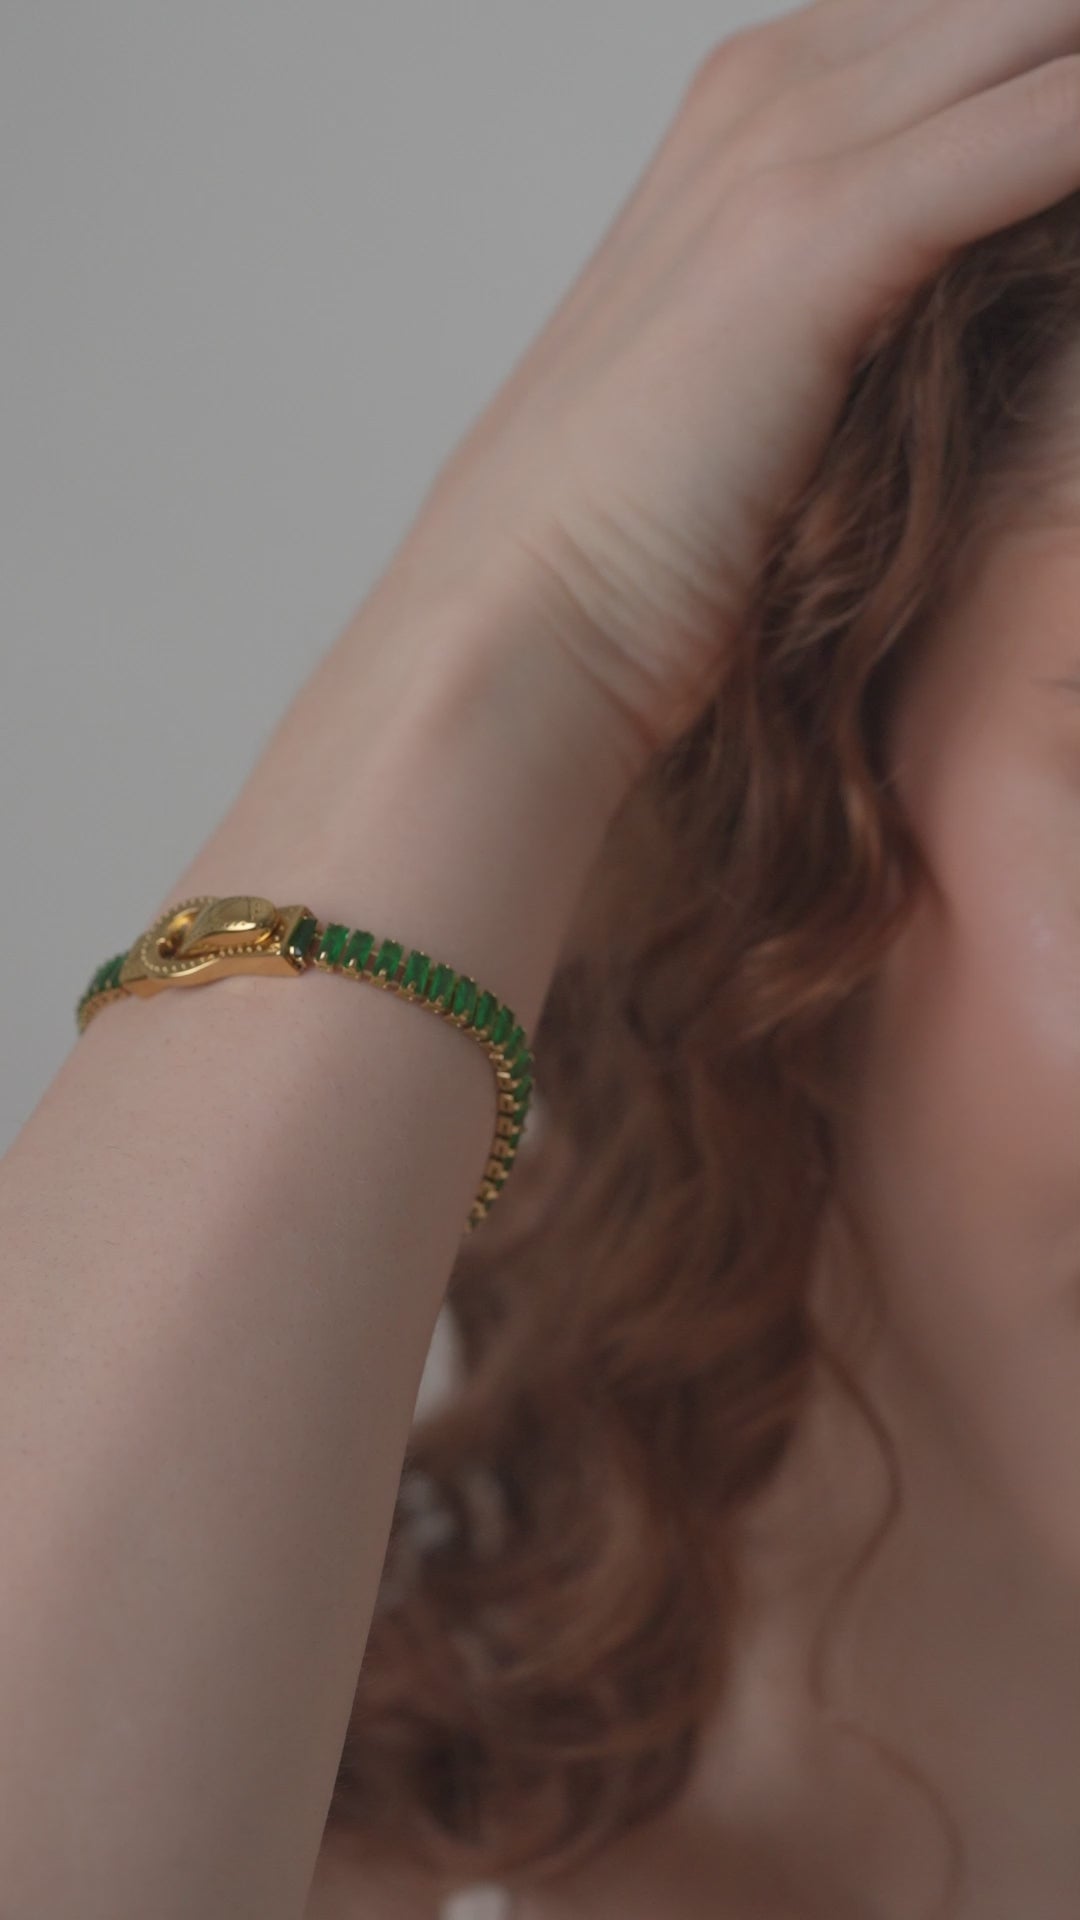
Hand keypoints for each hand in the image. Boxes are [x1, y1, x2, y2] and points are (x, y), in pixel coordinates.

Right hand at [376, 0, 1079, 788]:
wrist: (515, 631)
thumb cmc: (631, 542)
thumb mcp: (765, 382)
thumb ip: (865, 300)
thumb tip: (966, 316)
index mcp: (756, 112)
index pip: (981, 18)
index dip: (1062, 65)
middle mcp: (771, 92)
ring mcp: (782, 149)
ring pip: (1036, 27)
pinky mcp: (808, 239)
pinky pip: (1034, 129)